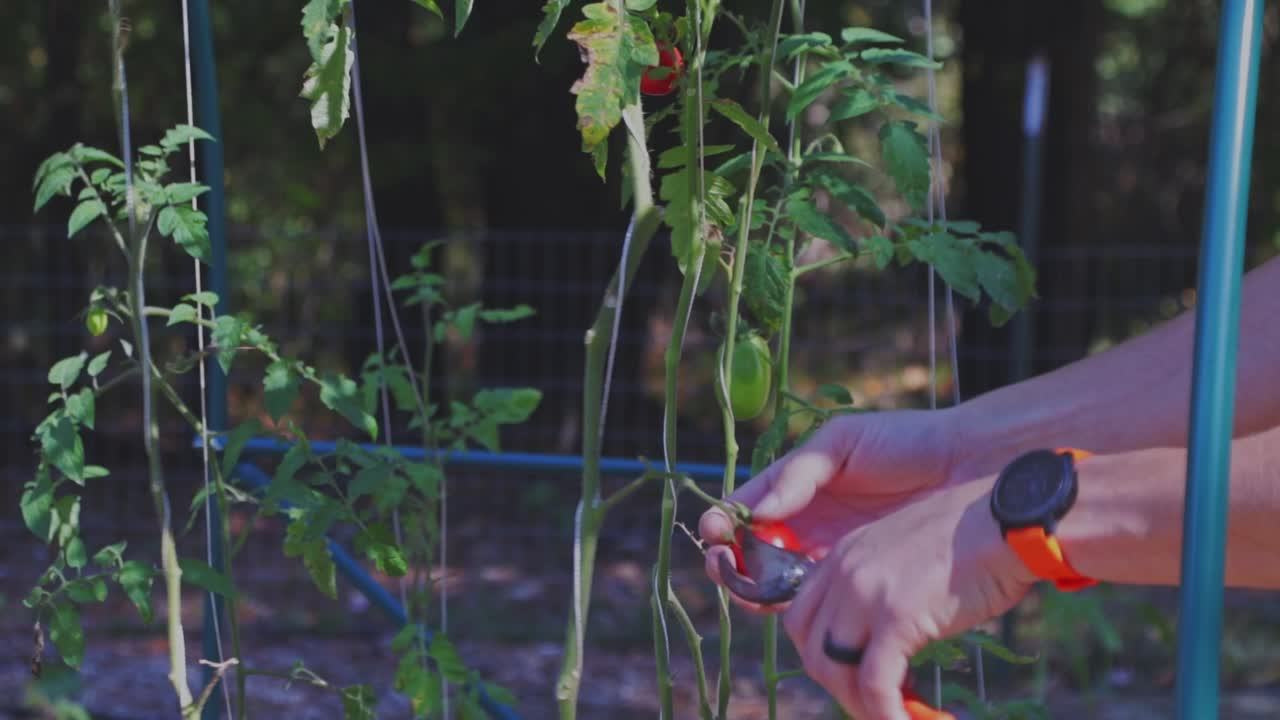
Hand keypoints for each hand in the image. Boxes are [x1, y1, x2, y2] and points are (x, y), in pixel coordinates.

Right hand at [700, 409, 966, 603]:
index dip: (721, 522)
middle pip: (749, 552)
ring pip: (776, 579)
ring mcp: (828, 553)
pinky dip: (797, 602)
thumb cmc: (907, 442)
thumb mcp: (843, 442)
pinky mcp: (856, 579)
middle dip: (729, 562)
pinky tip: (794, 598)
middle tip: (725, 564)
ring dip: (754, 586)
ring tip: (754, 585)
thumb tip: (756, 511)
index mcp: (795, 487)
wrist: (966, 466)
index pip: (743, 509)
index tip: (716, 530)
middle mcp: (804, 523)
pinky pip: (816, 596)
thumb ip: (798, 473)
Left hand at [781, 478, 1035, 719]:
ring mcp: (866, 591)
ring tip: (892, 715)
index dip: (822, 654)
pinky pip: (875, 684)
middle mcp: (846, 570)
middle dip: (835, 684)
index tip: (851, 676)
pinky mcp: (896, 616)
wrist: (1011, 520)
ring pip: (832, 669)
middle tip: (871, 703)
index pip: (803, 616)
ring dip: (859, 703)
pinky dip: (885, 714)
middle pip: (809, 645)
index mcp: (845, 554)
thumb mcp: (910, 557)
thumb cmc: (977, 541)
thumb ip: (886, 590)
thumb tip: (887, 639)